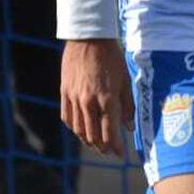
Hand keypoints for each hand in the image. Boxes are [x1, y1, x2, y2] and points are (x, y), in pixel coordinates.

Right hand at [59, 38, 134, 157]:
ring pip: (79, 130)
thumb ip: (127, 105)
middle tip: (109, 151)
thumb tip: (128, 127)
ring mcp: (74, 98)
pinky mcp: (64, 93)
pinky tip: (81, 129)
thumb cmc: (112, 58)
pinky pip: (67, 117)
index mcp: (107, 99)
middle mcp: (89, 102)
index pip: (110, 132)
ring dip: (88, 140)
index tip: (120, 154)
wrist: (88, 39)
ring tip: (96, 144)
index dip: (115, 147)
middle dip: (102, 147)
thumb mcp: (125, 80)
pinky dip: (74, 128)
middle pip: (93, 135)